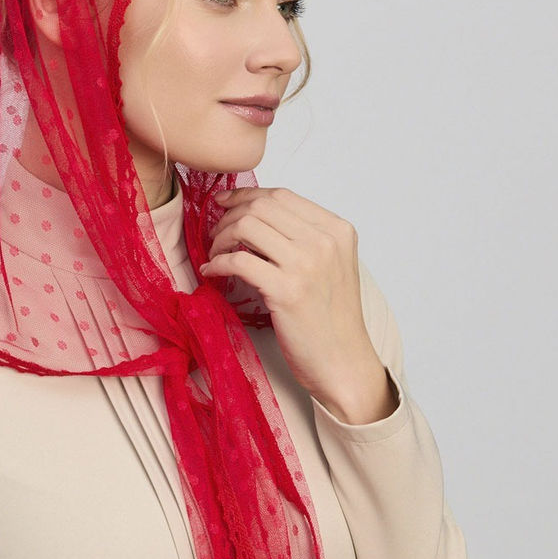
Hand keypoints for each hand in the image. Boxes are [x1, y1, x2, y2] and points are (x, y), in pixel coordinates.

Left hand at [200, 186, 397, 424]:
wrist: (344, 363)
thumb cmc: (331, 319)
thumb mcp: (331, 266)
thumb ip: (305, 238)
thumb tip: (255, 216)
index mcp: (338, 230)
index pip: (282, 195)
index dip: (245, 196)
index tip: (223, 203)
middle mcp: (325, 241)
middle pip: (261, 207)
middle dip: (229, 216)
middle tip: (215, 234)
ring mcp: (307, 265)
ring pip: (247, 227)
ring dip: (221, 238)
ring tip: (215, 254)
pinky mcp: (287, 291)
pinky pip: (239, 261)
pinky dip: (218, 263)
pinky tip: (212, 272)